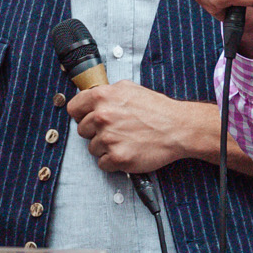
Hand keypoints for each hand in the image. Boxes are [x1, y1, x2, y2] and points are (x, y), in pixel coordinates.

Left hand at [65, 81, 196, 175]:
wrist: (178, 128)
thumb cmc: (158, 110)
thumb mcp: (129, 88)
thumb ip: (107, 93)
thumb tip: (92, 98)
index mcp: (102, 97)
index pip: (73, 109)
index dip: (81, 115)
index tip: (87, 118)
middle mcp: (102, 117)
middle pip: (82, 130)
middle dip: (96, 132)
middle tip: (115, 130)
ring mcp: (109, 138)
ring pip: (92, 148)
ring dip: (106, 147)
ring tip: (125, 140)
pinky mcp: (117, 158)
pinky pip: (103, 163)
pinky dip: (113, 161)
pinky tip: (126, 151)